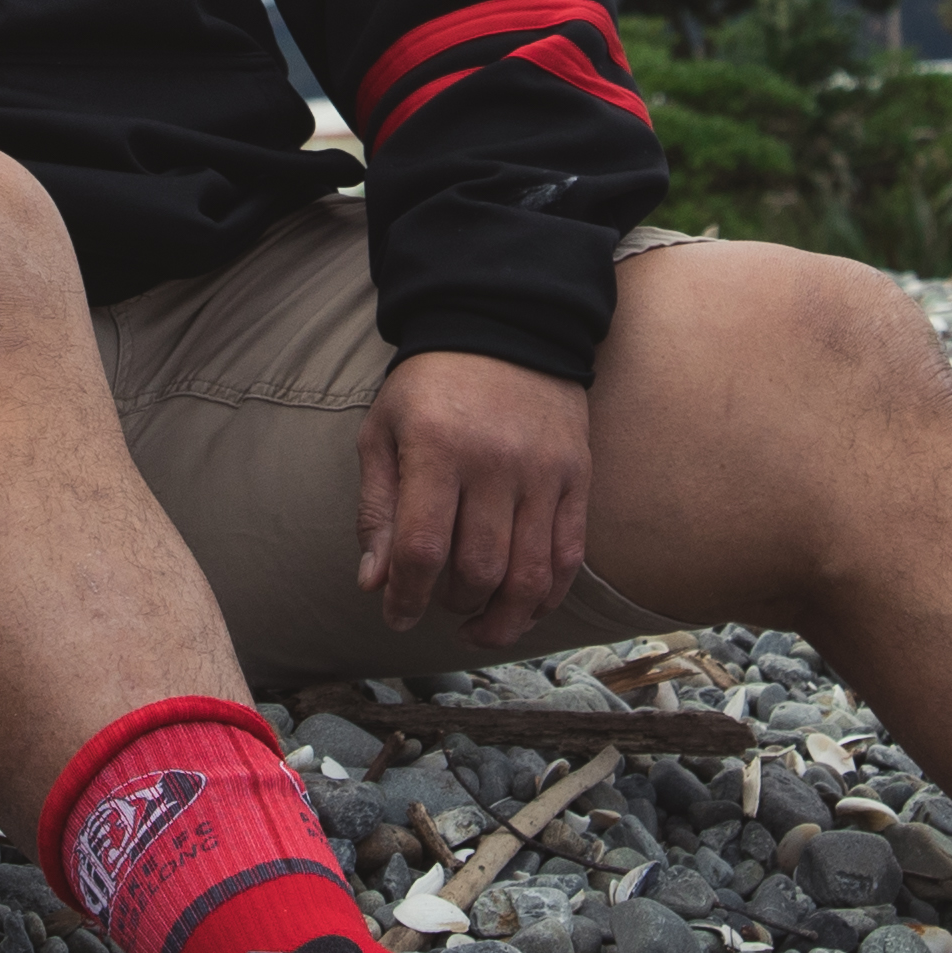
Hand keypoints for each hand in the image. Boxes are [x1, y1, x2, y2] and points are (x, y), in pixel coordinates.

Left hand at [356, 349, 595, 652]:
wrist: (504, 323)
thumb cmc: (430, 385)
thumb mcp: (382, 431)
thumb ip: (377, 509)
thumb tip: (374, 583)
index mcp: (437, 449)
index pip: (423, 548)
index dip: (406, 597)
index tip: (396, 616)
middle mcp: (495, 463)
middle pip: (479, 569)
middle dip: (452, 605)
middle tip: (437, 604)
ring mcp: (544, 472)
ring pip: (529, 575)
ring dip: (501, 619)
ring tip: (478, 629)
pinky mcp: (578, 477)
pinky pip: (569, 556)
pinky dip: (547, 596)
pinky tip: (524, 609)